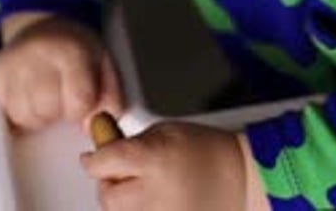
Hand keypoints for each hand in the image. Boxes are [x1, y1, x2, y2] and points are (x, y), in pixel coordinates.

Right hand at [0, 13, 122, 130]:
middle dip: (59, 112)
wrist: (44, 23)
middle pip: (48, 111)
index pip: (79, 101)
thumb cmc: (76, 49)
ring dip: (38, 116)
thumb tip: (95, 127)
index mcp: (71, 51)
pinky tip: (29, 97)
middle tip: (62, 95)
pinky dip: (19, 114)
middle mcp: (38, 55)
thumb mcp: (104, 63)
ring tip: (46, 96)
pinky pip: (6, 115)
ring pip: (25, 117)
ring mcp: (13, 65)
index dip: (82, 109)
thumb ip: (110, 97)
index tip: (82, 100)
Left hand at [80, 120, 246, 210]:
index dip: (95, 157)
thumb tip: (104, 148)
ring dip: (124, 202)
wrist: (242, 179)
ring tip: (144, 188)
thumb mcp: (166, 131)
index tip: (93, 157)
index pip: (103, 162)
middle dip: (109, 183)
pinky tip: (154, 201)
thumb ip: (132, 143)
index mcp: (152, 160)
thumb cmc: (209, 151)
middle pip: (107, 196)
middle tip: (120, 172)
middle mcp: (153, 195)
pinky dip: (140, 210)